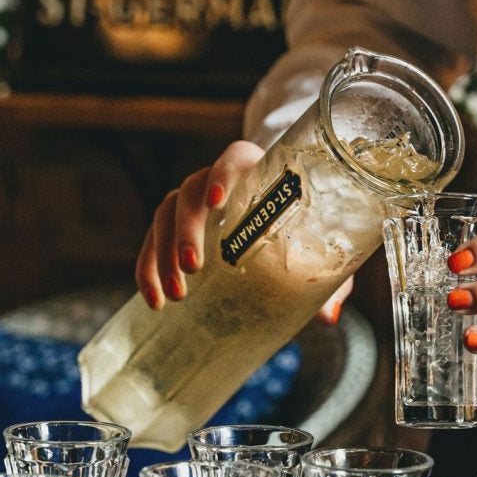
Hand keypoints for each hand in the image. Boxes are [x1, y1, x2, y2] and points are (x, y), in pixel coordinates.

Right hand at [134, 140, 353, 321]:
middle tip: (192, 267)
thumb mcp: (319, 251)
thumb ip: (328, 280)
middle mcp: (215, 179)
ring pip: (165, 215)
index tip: (216, 201)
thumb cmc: (303, 229)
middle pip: (190, 192)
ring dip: (163, 254)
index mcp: (255, 171)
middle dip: (186, 230)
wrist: (278, 223)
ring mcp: (191, 201)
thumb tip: (327, 317)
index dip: (221, 174)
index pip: (233, 159)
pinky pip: (151, 240)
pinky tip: (153, 298)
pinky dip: (148, 268)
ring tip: (176, 294)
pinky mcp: (174, 225)